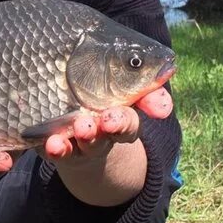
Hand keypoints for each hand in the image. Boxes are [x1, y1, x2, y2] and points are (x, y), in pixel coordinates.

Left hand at [42, 87, 173, 167]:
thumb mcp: (120, 92)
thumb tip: (169, 71)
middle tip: (108, 120)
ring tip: (82, 127)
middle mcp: (103, 134)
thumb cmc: (101, 104)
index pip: (133, 118)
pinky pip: (58, 151)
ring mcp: (80, 143)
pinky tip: (53, 143)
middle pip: (113, 133)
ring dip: (87, 136)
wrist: (77, 138)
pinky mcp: (57, 147)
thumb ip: (143, 87)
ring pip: (87, 143)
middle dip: (115, 126)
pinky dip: (57, 149)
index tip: (148, 111)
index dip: (138, 115)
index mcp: (121, 118)